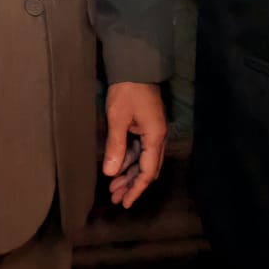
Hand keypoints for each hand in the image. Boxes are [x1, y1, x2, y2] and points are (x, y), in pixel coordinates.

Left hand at [104, 82, 166, 208]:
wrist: (134, 65)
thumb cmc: (127, 90)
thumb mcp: (118, 118)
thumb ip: (116, 146)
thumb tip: (111, 173)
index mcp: (155, 136)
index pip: (148, 171)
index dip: (137, 189)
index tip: (126, 203)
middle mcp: (158, 137)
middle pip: (147, 169)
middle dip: (132, 185)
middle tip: (116, 198)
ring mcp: (152, 131)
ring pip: (142, 160)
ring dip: (129, 173)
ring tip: (113, 187)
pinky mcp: (146, 125)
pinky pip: (139, 149)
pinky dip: (128, 160)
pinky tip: (117, 167)